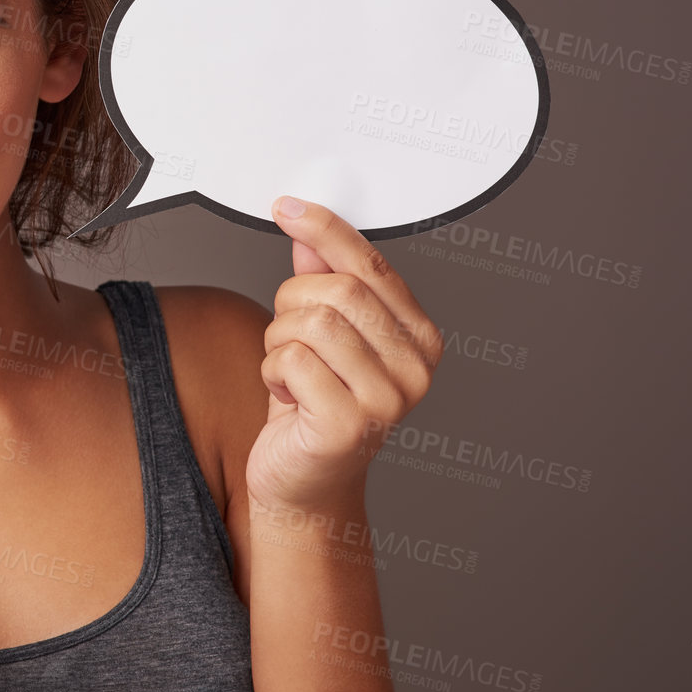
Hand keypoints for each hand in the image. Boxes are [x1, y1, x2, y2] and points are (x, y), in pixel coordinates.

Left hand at [247, 196, 443, 516]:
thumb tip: (308, 229)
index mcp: (419, 338)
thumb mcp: (319, 335)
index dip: (326, 229)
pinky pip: (292, 360)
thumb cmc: (311, 408)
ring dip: (279, 341)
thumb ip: (322, 281)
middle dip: (292, 305)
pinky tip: (286, 397)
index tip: (287, 206)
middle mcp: (415, 368)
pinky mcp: (349, 424)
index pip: (371, 266)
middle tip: (287, 339)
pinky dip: (272, 372)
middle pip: (337, 290)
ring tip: (288, 372)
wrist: (301, 484)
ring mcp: (388, 399)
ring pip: (311, 322)